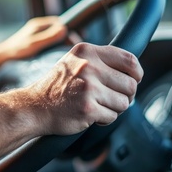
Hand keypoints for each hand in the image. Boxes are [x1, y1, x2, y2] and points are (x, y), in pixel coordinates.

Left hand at [0, 16, 66, 59]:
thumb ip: (49, 37)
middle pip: (56, 28)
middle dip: (65, 36)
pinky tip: (56, 52)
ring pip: (52, 34)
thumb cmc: (18, 50)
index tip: (73, 40)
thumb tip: (64, 29)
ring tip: (66, 49)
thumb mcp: (35, 44)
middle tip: (72, 46)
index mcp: (38, 24)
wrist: (4, 55)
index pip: (58, 22)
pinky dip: (54, 44)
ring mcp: (35, 33)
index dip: (67, 30)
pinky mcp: (34, 39)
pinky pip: (47, 39)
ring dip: (59, 40)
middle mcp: (37, 26)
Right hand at [26, 43, 143, 135]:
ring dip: (114, 108)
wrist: (34, 107)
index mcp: (87, 52)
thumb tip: (132, 69)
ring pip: (124, 102)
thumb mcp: (74, 62)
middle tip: (112, 99)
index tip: (134, 80)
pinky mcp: (88, 108)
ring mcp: (88, 88)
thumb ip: (99, 60)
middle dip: (126, 95)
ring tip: (97, 106)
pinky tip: (90, 114)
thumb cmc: (56, 87)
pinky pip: (112, 116)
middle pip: (130, 84)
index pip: (128, 59)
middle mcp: (88, 67)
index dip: (137, 73)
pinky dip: (104, 119)